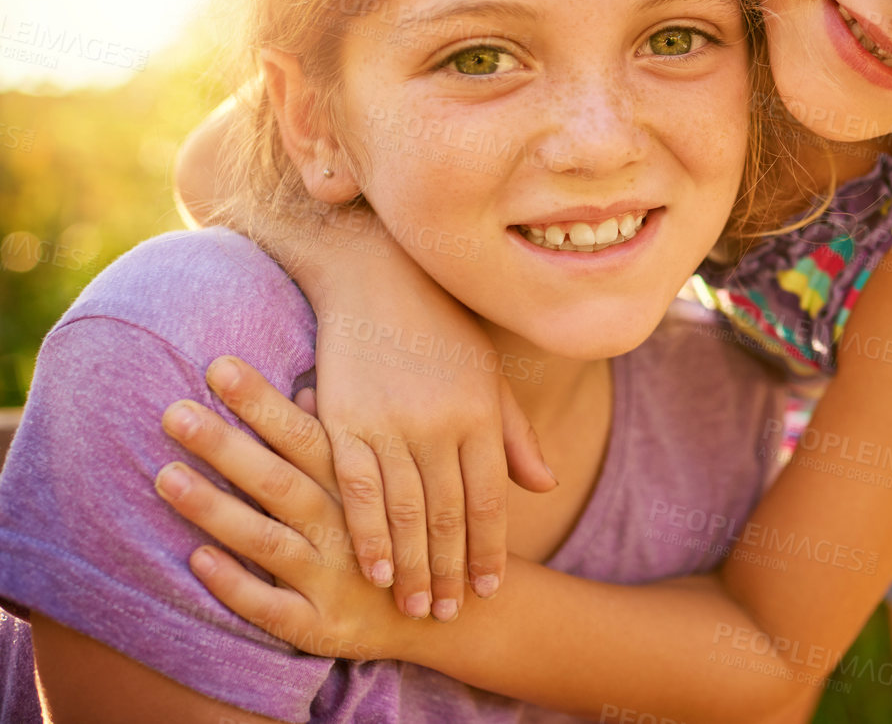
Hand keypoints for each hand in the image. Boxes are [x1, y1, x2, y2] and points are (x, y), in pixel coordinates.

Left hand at [153, 358, 419, 662]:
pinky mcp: (322, 625)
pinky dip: (236, 584)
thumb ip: (343, 440)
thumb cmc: (405, 536)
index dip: (261, 402)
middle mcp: (347, 526)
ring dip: (216, 510)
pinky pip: (271, 608)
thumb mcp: (392, 482)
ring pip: (269, 541)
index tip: (219, 366)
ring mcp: (333, 577)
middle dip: (226, 447)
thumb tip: (305, 389)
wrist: (450, 614)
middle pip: (280, 482)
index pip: (303, 434)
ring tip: (166, 476)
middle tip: (173, 413)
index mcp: (360, 485)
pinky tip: (198, 558)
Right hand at [306, 231, 556, 622]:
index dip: (490, 549)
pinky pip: (357, 489)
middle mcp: (441, 424)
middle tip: (453, 616)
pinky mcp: (345, 420)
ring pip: (406, 512)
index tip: (490, 589)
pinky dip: (368, 535)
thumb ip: (515, 434)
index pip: (492, 499)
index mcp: (481, 413)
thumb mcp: (489, 374)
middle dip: (453, 571)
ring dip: (414, 567)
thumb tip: (545, 486)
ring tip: (418, 608)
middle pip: (449, 515)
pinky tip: (375, 570)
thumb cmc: (442, 327)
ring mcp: (392, 423)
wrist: (377, 276)